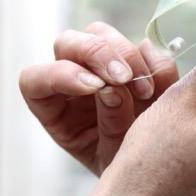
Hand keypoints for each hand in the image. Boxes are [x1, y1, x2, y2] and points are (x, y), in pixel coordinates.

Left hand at [19, 22, 177, 174]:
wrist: (153, 159)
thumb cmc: (121, 162)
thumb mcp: (111, 156)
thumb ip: (110, 125)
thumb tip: (113, 89)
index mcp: (54, 107)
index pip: (36, 79)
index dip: (62, 75)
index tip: (95, 87)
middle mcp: (74, 79)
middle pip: (70, 43)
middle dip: (98, 53)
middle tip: (124, 77)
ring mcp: (104, 65)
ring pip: (101, 33)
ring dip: (127, 54)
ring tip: (146, 89)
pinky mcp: (134, 60)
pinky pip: (144, 46)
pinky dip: (153, 60)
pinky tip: (159, 85)